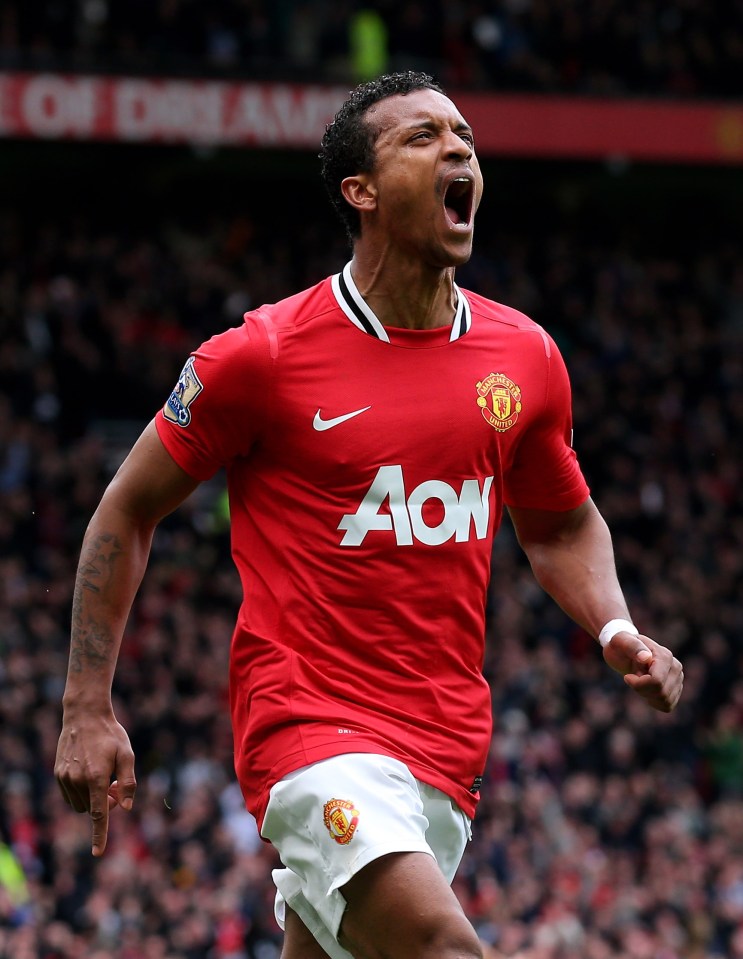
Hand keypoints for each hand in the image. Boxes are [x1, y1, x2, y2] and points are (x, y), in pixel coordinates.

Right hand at [54, 711, 136, 855]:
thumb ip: (128, 782)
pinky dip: (81, 792)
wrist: (84, 716)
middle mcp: (77, 780)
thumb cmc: (110, 734)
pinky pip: (70, 795)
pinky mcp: (58, 774)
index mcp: (96, 777)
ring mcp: (65, 778)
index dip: (100, 835)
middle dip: (105, 804)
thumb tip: (126, 808)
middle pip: (92, 809)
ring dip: (92, 798)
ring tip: (103, 775)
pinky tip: (89, 771)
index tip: (98, 853)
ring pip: (80, 804)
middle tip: (115, 784)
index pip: (98, 814)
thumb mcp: (126, 754)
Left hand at [602, 631, 682, 711]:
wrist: (624, 652)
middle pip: (662, 693)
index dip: (638, 684)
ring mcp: (678, 678)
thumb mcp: (620, 641)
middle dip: (642, 690)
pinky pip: (667, 706)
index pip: (657, 681)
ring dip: (647, 695)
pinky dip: (653, 702)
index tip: (627, 677)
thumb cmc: (621, 645)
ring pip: (665, 701)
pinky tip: (646, 690)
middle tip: (633, 678)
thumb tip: (646, 657)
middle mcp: (676, 666)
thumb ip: (633, 647)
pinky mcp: (676, 689)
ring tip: (640, 682)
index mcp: (664, 655)